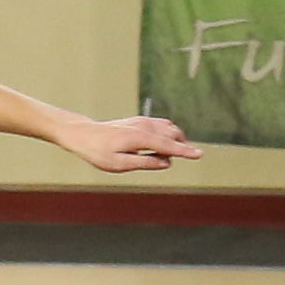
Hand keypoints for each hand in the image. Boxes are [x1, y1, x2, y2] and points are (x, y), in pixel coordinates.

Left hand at [66, 115, 200, 173]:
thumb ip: (145, 162)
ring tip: (161, 155)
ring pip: (169, 128)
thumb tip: (166, 163)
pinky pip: (162, 126)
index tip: (200, 155)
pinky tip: (159, 145)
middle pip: (173, 135)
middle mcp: (144, 126)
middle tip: (172, 159)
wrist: (83, 134)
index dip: (185, 152)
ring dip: (174, 141)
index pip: (168, 146)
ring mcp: (142, 121)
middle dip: (181, 147)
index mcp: (140, 138)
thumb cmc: (99, 152)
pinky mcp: (139, 121)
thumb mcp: (119, 164)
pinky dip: (167, 135)